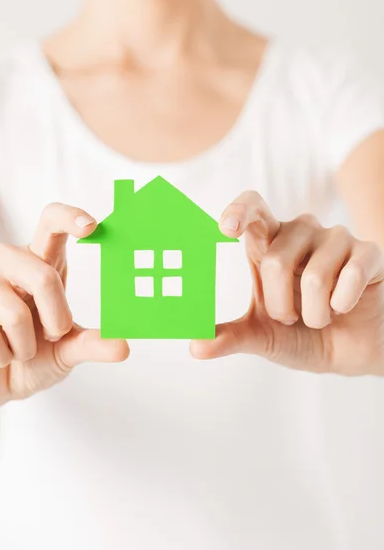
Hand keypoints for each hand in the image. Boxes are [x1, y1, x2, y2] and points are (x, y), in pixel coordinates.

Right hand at [0, 203, 128, 411]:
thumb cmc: (32, 357)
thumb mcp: (67, 350)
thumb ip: (92, 344)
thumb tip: (123, 346)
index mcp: (39, 262)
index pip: (50, 222)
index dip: (69, 218)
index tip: (91, 226)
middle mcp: (7, 262)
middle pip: (42, 273)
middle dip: (56, 316)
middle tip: (52, 334)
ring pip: (13, 310)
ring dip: (25, 346)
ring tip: (19, 350)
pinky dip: (0, 355)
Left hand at [190, 191, 383, 375]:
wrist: (351, 352)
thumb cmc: (302, 335)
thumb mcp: (261, 337)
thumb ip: (230, 337)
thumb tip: (194, 346)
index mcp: (269, 243)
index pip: (254, 208)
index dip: (239, 211)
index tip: (226, 229)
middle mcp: (300, 232)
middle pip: (275, 261)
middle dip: (280, 306)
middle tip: (291, 317)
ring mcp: (336, 238)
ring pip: (314, 276)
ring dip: (315, 314)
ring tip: (321, 316)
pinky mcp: (369, 252)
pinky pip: (351, 276)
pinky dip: (344, 305)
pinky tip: (346, 307)